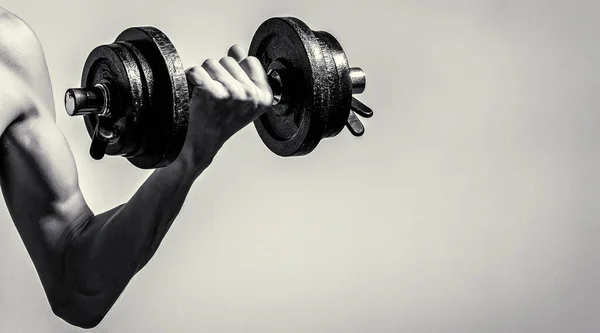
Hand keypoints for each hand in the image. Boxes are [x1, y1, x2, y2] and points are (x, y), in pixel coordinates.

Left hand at [178, 45, 273, 167]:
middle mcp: (250, 96)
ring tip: (206, 98)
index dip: (236, 71)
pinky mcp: (211, 93)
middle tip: (216, 98)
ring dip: (204, 77)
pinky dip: (190, 80)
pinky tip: (195, 96)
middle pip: (228, 60)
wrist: (201, 144)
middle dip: (218, 74)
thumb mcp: (240, 99)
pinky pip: (196, 71)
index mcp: (263, 96)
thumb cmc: (219, 123)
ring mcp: (232, 93)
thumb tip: (237, 49)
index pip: (250, 60)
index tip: (231, 90)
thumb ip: (242, 70)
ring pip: (211, 63)